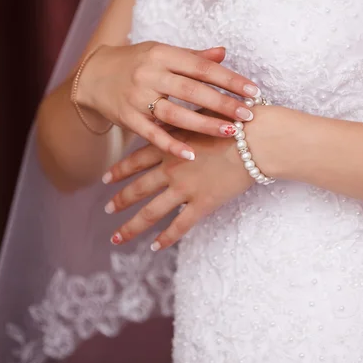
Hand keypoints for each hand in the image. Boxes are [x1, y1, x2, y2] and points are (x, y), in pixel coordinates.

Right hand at [77, 42, 261, 159]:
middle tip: (248, 115)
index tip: (253, 91)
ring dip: (203, 124)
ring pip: (175, 113)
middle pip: (192, 90)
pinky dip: (172, 145)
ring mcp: (137, 97)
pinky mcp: (127, 118)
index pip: (201, 67)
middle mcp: (150, 74)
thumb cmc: (134, 63)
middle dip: (222, 103)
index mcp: (162, 54)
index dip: (229, 79)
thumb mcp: (161, 53)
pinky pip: (152, 134)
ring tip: (229, 133)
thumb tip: (224, 54)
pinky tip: (192, 154)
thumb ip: (192, 57)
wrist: (93, 76)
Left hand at [102, 129, 255, 249]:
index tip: (105, 179)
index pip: (135, 161)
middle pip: (137, 189)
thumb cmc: (232, 121)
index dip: (118, 171)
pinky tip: (154, 246)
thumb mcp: (198, 116)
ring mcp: (185, 188)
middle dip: (119, 200)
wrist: (257, 139)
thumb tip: (162, 123)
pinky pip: (180, 226)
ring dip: (132, 225)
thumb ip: (178, 124)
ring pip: (151, 212)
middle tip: (107, 209)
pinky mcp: (203, 203)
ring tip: (117, 236)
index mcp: (168, 146)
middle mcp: (171, 169)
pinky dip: (166, 238)